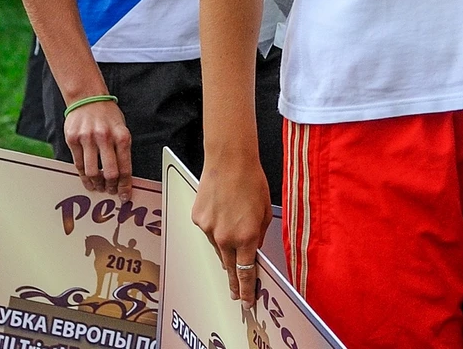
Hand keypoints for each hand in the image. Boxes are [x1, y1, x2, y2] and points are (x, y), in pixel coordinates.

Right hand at [64, 99, 132, 198]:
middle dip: (111, 187)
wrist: (87, 97)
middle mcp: (105, 137)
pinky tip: (88, 180)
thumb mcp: (121, 128)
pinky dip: (83, 176)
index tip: (125, 196)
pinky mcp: (73, 139)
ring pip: (91, 172)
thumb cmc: (108, 115)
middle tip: (111, 191)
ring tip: (99, 187)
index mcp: (122, 136)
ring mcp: (87, 138)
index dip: (125, 186)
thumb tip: (123, 176)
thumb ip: (122, 150)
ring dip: (96, 184)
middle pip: (109, 173)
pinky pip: (78, 164)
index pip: (125, 168)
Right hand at [193, 155, 271, 301]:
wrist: (229, 160)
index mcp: (247, 237)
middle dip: (233, 279)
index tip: (246, 302)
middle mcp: (225, 237)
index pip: (245, 272)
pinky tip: (221, 209)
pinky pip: (208, 230)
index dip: (246, 290)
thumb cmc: (251, 181)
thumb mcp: (265, 212)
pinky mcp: (197, 219)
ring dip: (225, 244)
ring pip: (217, 247)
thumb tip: (252, 249)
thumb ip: (258, 235)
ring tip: (232, 226)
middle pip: (228, 266)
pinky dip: (214, 225)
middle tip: (236, 292)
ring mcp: (208, 229)